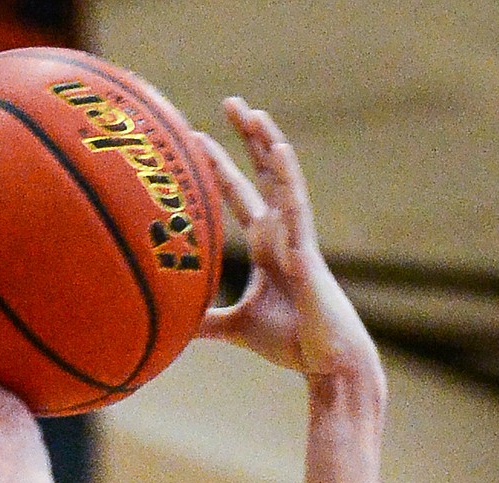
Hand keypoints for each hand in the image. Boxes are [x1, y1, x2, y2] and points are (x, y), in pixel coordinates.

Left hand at [195, 100, 381, 386]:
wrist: (325, 364)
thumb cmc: (291, 343)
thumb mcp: (236, 328)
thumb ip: (207, 320)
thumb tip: (174, 325)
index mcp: (266, 245)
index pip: (238, 196)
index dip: (219, 168)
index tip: (195, 140)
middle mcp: (282, 233)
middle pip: (264, 174)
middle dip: (247, 139)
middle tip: (230, 101)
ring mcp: (296, 238)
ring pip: (282, 181)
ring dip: (267, 145)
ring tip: (253, 112)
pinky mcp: (308, 252)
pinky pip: (298, 208)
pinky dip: (289, 178)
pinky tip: (279, 149)